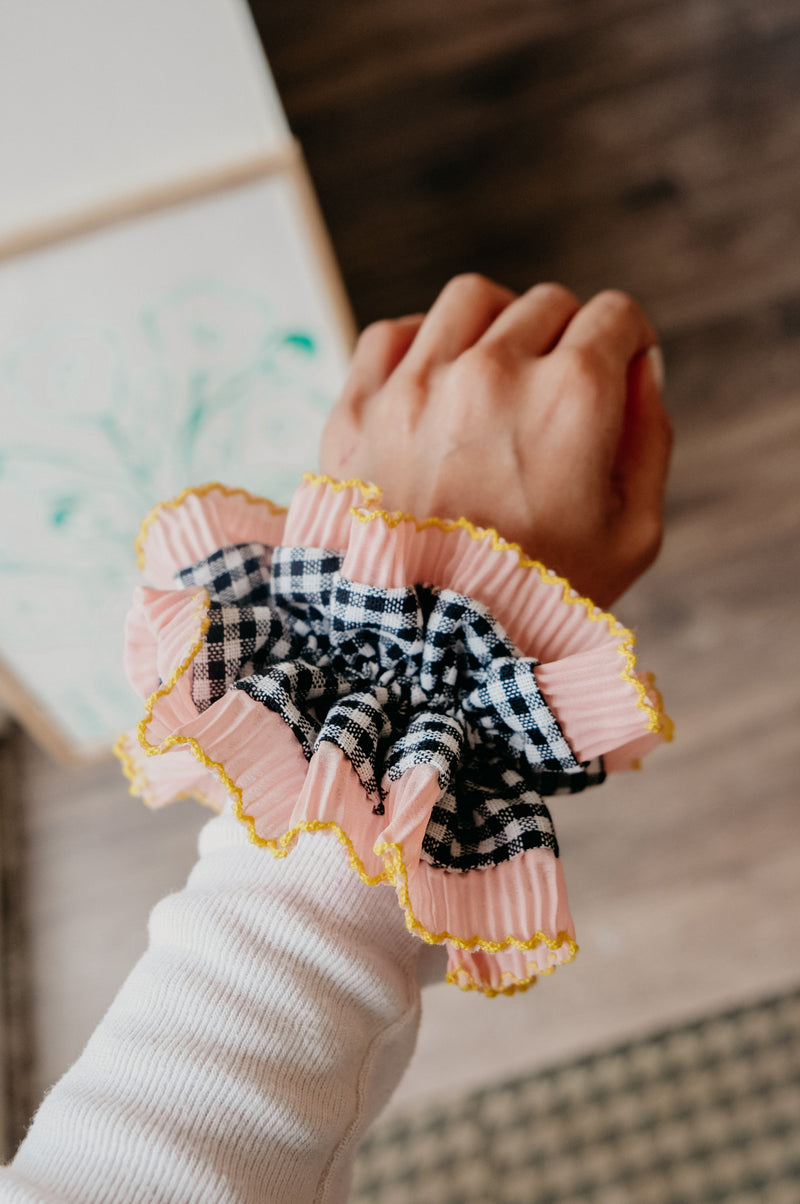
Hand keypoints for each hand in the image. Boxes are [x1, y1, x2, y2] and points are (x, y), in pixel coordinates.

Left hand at [320, 274, 671, 607]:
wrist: (423, 656)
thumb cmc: (534, 604)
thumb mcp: (634, 534)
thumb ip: (649, 436)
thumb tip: (639, 369)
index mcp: (569, 399)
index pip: (615, 316)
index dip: (627, 344)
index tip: (617, 373)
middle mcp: (490, 374)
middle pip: (547, 306)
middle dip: (568, 340)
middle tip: (560, 396)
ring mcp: (415, 388)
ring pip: (470, 300)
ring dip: (497, 324)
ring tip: (498, 372)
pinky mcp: (357, 411)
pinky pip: (391, 334)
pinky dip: (420, 344)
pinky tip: (436, 384)